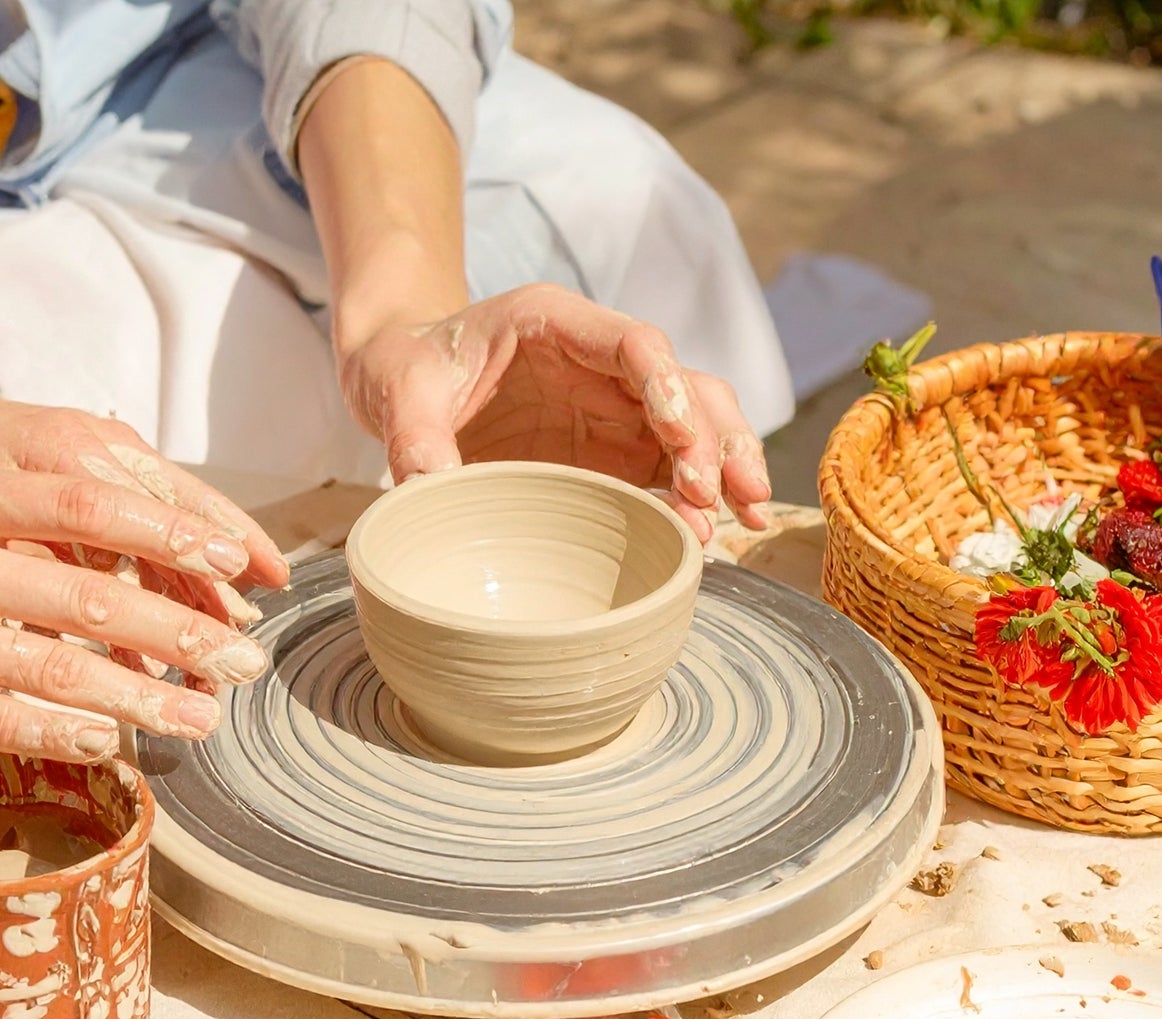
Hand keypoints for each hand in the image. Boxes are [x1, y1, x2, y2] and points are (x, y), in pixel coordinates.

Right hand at [0, 401, 288, 763]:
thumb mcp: (25, 475)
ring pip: (55, 667)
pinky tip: (109, 742)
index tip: (234, 560)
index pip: (86, 507)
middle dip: (178, 635)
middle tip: (244, 660)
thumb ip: (108, 499)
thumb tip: (237, 548)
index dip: (165, 532)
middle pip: (88, 597)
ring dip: (137, 697)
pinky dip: (58, 733)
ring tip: (202, 717)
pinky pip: (0, 717)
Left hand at [337, 284, 772, 542]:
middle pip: (685, 385)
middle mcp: (602, 363)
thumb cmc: (406, 367)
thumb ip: (415, 432)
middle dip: (716, 437)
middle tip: (728, 496)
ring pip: (697, 424)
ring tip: (745, 516)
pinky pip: (673, 468)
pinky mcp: (616, 451)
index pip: (636, 345)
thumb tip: (430, 483)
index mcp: (557, 325)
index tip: (681, 442)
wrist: (406, 380)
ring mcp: (616, 408)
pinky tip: (722, 531)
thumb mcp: (396, 388)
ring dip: (726, 466)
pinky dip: (702, 496)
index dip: (667, 389)